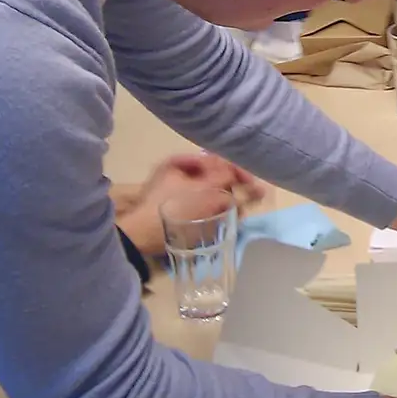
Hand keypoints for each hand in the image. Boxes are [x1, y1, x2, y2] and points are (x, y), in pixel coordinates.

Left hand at [120, 153, 267, 255]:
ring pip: (208, 193)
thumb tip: (248, 178)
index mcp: (180, 162)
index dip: (237, 171)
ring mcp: (173, 193)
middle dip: (232, 189)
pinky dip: (212, 211)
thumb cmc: (176, 208)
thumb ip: (228, 179)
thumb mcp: (206, 190)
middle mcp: (176, 174)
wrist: (142, 237)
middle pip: (214, 177)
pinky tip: (223, 221)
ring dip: (224, 202)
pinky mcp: (173, 210)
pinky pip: (199, 206)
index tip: (253, 185)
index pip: (217, 160)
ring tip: (237, 215)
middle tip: (248, 201)